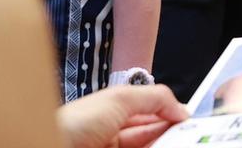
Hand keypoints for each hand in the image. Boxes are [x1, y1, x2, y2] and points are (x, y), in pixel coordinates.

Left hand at [56, 85, 187, 147]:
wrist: (49, 143)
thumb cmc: (75, 122)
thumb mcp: (119, 99)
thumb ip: (153, 98)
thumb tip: (181, 108)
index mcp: (113, 111)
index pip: (150, 113)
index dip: (170, 115)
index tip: (191, 123)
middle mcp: (113, 133)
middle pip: (151, 135)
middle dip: (171, 135)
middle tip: (192, 137)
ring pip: (146, 147)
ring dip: (164, 144)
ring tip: (184, 142)